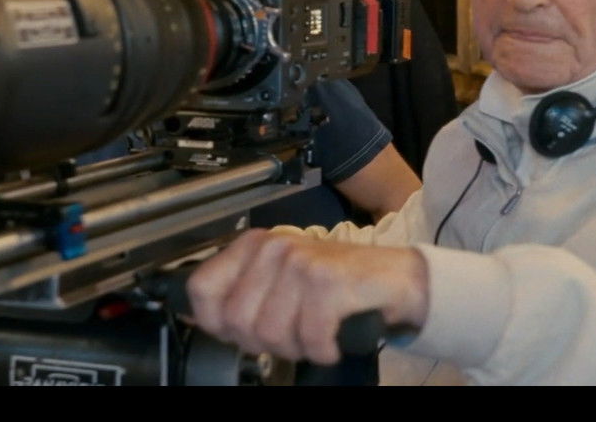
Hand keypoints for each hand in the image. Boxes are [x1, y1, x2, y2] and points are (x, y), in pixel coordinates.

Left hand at [186, 229, 427, 364]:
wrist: (396, 279)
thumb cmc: (335, 286)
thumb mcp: (280, 282)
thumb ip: (241, 294)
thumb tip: (200, 319)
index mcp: (253, 245)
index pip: (201, 289)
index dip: (215, 323)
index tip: (240, 332)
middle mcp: (273, 247)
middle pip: (235, 321)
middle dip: (263, 342)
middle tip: (292, 335)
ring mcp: (299, 262)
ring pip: (270, 334)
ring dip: (296, 348)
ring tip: (315, 334)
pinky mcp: (327, 281)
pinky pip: (308, 337)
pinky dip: (323, 350)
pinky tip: (333, 340)